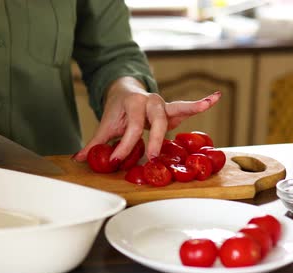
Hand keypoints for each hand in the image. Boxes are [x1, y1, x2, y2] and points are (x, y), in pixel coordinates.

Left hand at [72, 77, 220, 161]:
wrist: (125, 91)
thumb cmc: (117, 111)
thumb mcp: (105, 126)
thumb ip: (95, 143)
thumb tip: (77, 159)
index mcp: (132, 104)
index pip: (131, 128)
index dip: (124, 145)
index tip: (116, 160)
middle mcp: (149, 101)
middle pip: (156, 120)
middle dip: (155, 138)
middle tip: (152, 157)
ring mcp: (163, 104)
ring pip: (175, 109)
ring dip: (190, 108)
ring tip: (206, 104)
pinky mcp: (172, 110)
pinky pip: (187, 107)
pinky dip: (200, 104)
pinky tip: (215, 98)